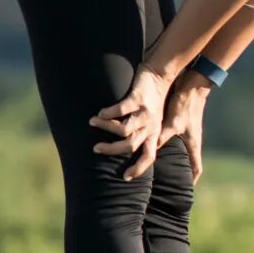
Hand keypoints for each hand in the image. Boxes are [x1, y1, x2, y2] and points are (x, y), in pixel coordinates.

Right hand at [89, 65, 173, 179]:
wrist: (160, 74)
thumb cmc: (151, 100)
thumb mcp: (151, 121)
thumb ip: (141, 134)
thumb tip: (123, 148)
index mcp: (153, 133)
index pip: (149, 156)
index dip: (139, 168)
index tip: (125, 177)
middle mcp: (151, 126)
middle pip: (131, 146)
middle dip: (112, 150)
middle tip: (96, 148)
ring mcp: (145, 113)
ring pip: (124, 129)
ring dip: (105, 127)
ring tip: (93, 122)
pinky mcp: (138, 98)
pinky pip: (121, 109)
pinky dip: (108, 113)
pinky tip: (100, 113)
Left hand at [159, 74, 209, 182]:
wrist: (192, 84)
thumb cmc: (186, 104)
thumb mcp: (174, 123)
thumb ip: (163, 136)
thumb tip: (152, 151)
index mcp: (193, 143)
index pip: (195, 167)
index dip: (191, 179)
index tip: (187, 190)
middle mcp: (190, 139)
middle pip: (187, 161)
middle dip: (180, 172)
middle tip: (169, 182)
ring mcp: (185, 131)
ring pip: (178, 150)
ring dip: (171, 158)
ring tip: (157, 166)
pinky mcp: (178, 122)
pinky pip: (170, 138)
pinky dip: (162, 143)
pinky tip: (152, 143)